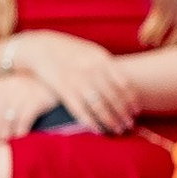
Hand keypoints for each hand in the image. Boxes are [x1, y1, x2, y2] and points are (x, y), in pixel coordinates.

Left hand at [0, 69, 53, 147]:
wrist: (56, 79)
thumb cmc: (28, 88)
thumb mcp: (5, 90)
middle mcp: (8, 88)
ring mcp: (23, 93)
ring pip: (7, 120)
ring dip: (3, 138)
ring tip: (2, 151)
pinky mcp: (37, 99)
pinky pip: (24, 120)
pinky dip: (20, 133)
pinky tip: (18, 142)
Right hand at [9, 32, 136, 132]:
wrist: (41, 47)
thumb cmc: (70, 51)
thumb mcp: (91, 51)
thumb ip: (107, 66)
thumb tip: (125, 85)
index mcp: (100, 58)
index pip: (123, 83)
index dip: (131, 99)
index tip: (136, 111)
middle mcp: (90, 70)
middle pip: (113, 97)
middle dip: (123, 113)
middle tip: (129, 125)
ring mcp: (77, 81)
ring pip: (99, 106)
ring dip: (111, 120)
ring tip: (118, 130)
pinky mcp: (63, 91)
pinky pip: (80, 111)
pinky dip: (91, 122)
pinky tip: (99, 130)